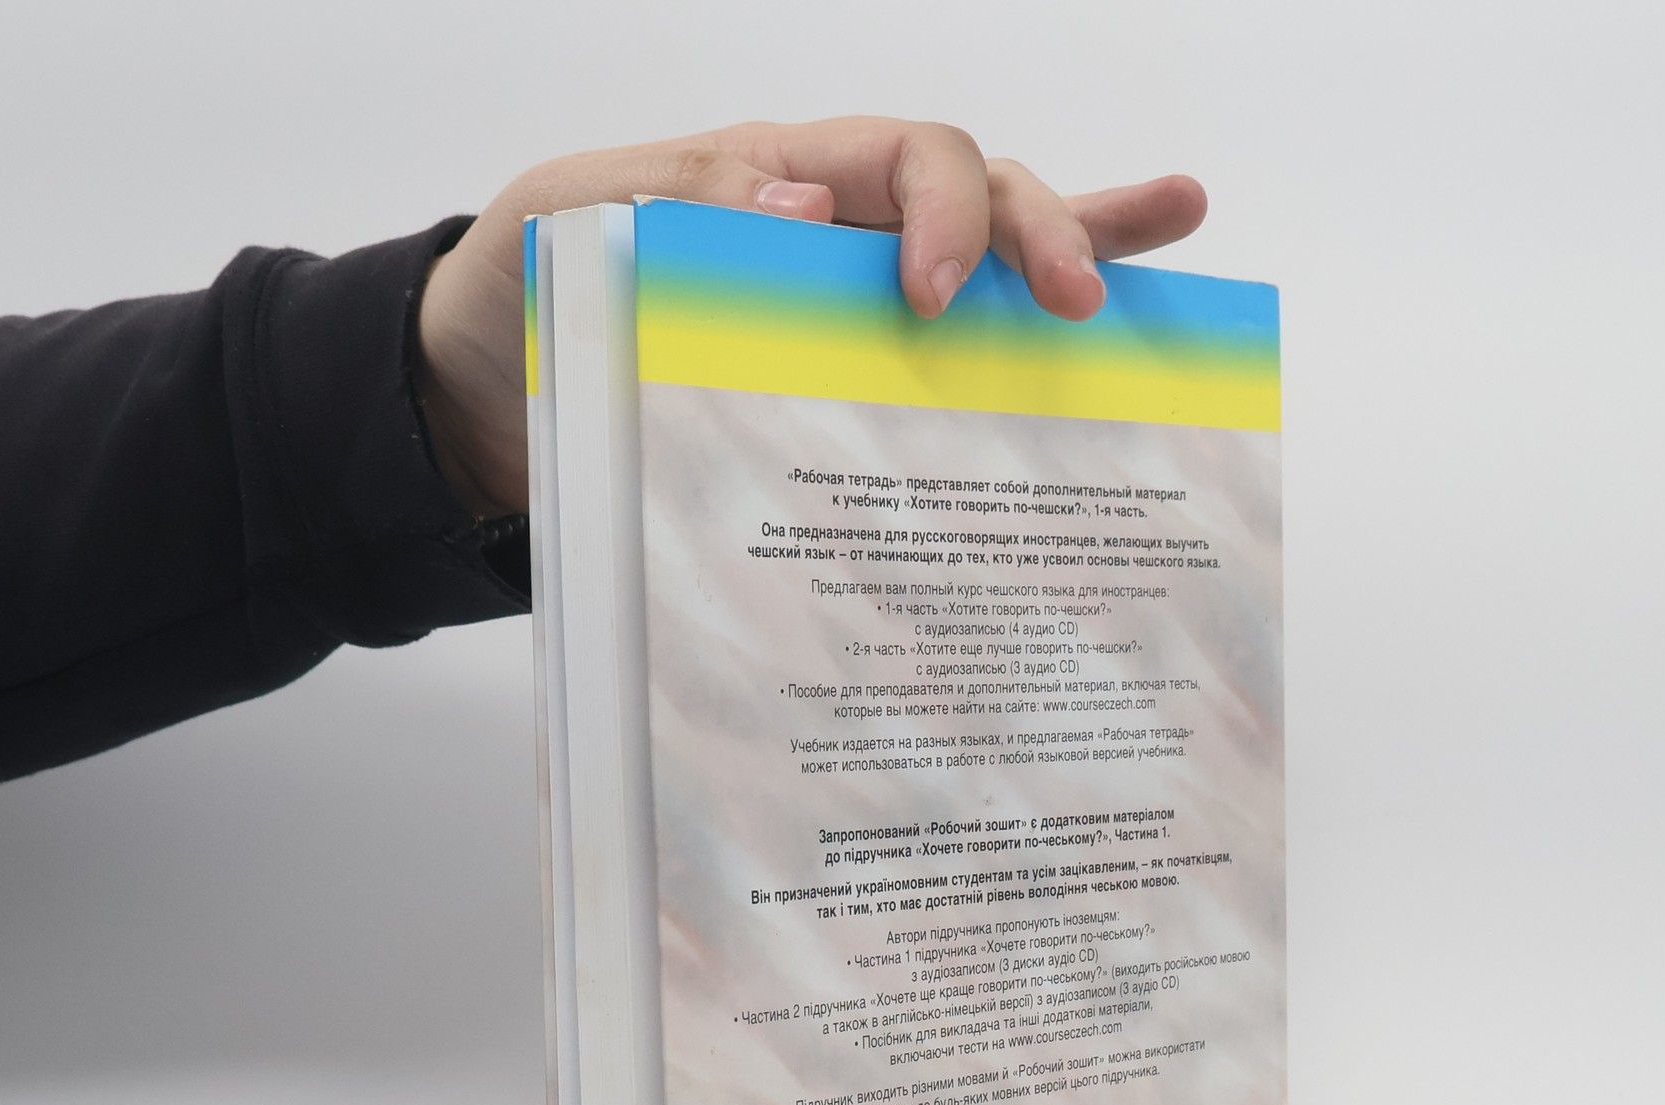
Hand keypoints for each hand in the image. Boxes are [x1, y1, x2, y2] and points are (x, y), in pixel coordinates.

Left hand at [416, 118, 1207, 518]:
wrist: (486, 386)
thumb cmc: (526, 291)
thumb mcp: (567, 222)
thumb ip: (674, 199)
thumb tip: (810, 203)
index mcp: (777, 176)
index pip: (897, 158)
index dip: (937, 214)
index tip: (930, 301)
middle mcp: (841, 225)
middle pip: (976, 191)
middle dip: (1037, 234)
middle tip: (1070, 306)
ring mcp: (860, 293)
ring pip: (995, 244)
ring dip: (1086, 238)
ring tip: (1178, 224)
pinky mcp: (856, 368)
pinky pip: (962, 336)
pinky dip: (1041, 314)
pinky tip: (1134, 298)